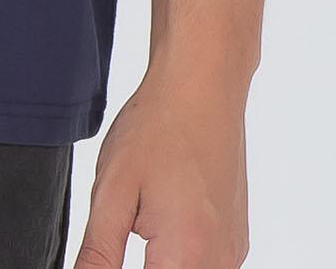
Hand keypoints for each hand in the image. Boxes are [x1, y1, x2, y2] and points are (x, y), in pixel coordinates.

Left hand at [73, 69, 249, 268]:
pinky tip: (165, 217)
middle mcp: (219, 262)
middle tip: (129, 221)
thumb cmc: (157, 129)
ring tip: (145, 215)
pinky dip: (182, 255)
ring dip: (162, 262)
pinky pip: (207, 264)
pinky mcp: (237, 239)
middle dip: (144, 263)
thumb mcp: (112, 193)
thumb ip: (98, 255)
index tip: (110, 246)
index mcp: (186, 257)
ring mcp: (233, 252)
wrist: (202, 85)